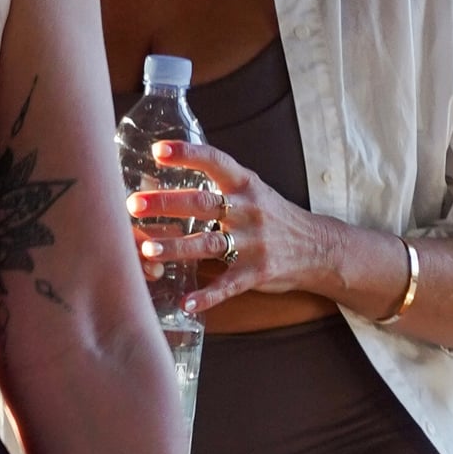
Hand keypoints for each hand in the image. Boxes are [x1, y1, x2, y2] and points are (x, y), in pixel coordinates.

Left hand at [131, 137, 336, 311]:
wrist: (318, 248)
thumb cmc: (274, 217)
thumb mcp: (253, 191)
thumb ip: (219, 186)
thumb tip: (167, 179)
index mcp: (245, 185)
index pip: (215, 161)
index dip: (187, 154)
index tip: (158, 150)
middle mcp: (249, 210)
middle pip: (202, 204)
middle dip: (166, 203)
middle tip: (134, 204)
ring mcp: (254, 242)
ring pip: (209, 244)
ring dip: (177, 247)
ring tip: (147, 249)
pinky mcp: (258, 272)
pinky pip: (228, 285)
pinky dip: (207, 296)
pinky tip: (187, 303)